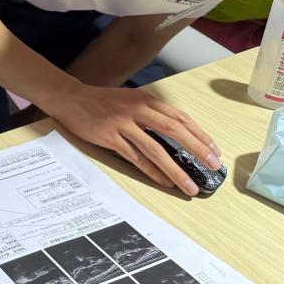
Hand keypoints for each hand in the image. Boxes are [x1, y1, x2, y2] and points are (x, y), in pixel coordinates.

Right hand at [47, 85, 221, 196]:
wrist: (70, 98)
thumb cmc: (101, 101)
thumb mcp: (129, 100)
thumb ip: (150, 112)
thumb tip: (175, 134)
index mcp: (145, 99)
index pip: (179, 117)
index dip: (199, 134)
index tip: (213, 150)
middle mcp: (136, 109)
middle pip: (173, 131)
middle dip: (197, 150)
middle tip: (212, 166)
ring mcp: (122, 123)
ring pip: (155, 149)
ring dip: (175, 170)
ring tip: (189, 185)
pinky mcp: (109, 137)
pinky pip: (135, 158)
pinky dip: (152, 171)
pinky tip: (164, 181)